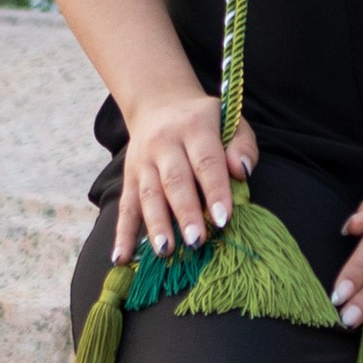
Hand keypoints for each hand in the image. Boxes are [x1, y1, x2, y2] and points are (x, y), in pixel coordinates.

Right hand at [114, 92, 258, 265]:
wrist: (159, 105)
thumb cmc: (205, 122)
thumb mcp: (229, 121)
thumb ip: (242, 145)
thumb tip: (241, 172)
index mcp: (194, 127)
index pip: (206, 161)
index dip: (215, 191)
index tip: (223, 219)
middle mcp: (165, 144)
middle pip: (175, 181)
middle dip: (185, 213)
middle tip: (197, 241)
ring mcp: (143, 162)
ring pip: (149, 196)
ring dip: (156, 225)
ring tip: (166, 251)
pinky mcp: (129, 178)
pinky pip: (125, 207)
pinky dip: (122, 235)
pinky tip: (121, 258)